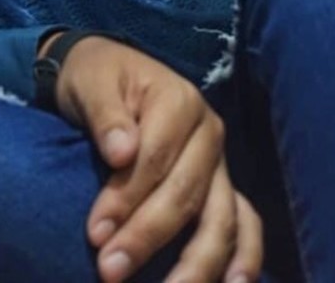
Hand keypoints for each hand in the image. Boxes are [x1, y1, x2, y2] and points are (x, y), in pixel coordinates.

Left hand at [50, 36, 262, 282]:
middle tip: (109, 271)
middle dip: (147, 237)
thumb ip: (105, 115)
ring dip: (196, 264)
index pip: (155, 159)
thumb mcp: (89, 83)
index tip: (95, 234)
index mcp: (179, 101)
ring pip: (220, 218)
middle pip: (185, 194)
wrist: (107, 72)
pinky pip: (245, 223)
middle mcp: (209, 132)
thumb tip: (121, 152)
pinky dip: (245, 257)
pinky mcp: (222, 186)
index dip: (125, 200)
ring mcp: (220, 163)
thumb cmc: (96, 79)